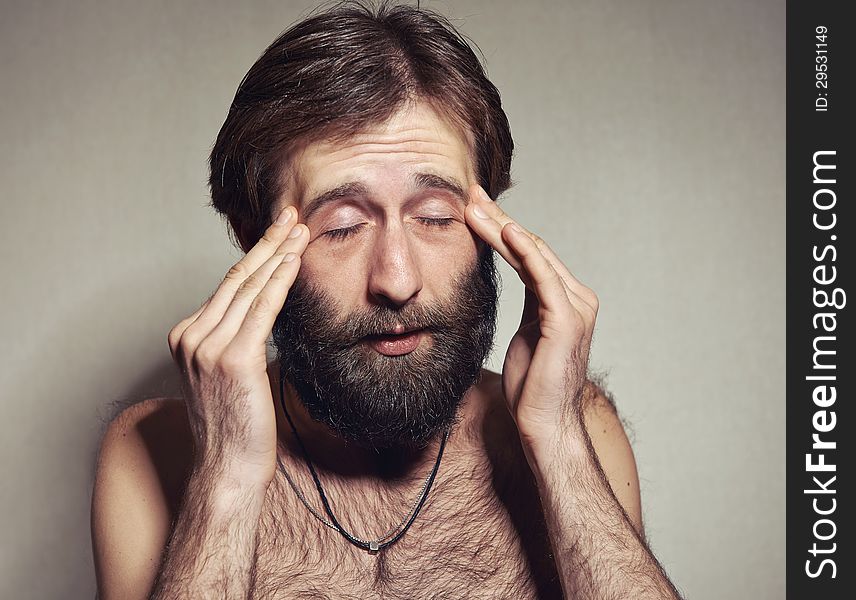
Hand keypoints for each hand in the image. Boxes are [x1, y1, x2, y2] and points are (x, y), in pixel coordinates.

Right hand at [167, 206, 308, 487]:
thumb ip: (237, 341)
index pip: (227, 286)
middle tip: (291, 215)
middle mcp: (191, 336)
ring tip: (301, 230)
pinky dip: (280, 281)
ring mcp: (208, 347)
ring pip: (249, 288)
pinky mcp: (233, 359)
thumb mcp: (228, 375)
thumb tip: (267, 314)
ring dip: (279, 254)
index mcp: (187, 336)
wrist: (227, 469)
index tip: (277, 233)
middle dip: (268, 242)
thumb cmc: (235, 428)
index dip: (255, 256)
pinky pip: (262, 309)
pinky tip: (295, 260)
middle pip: (236, 278)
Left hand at [465, 185, 598, 448]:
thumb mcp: (526, 335)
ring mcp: (575, 306)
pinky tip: (508, 230)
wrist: (545, 424)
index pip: (529, 254)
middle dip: (498, 219)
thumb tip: (513, 285)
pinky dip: (526, 252)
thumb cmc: (532, 386)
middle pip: (530, 248)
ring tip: (475, 206)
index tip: (474, 208)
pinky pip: (543, 277)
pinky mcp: (567, 319)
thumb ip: (528, 308)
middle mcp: (575, 297)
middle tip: (470, 193)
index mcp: (563, 300)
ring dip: (502, 227)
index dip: (501, 229)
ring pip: (533, 255)